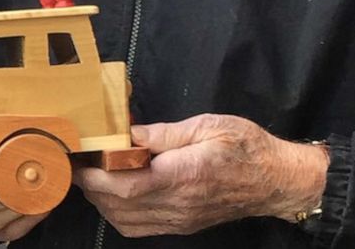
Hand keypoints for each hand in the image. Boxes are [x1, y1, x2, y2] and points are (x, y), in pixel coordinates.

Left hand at [74, 114, 326, 237]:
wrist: (276, 180)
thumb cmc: (246, 147)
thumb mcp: (209, 125)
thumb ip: (165, 132)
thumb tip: (129, 135)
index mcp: (183, 175)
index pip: (127, 185)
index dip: (96, 177)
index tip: (78, 162)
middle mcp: (178, 204)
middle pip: (119, 206)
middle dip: (91, 187)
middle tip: (79, 164)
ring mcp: (179, 219)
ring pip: (125, 221)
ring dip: (102, 201)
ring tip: (94, 176)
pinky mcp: (182, 225)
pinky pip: (139, 228)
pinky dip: (119, 214)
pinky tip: (116, 193)